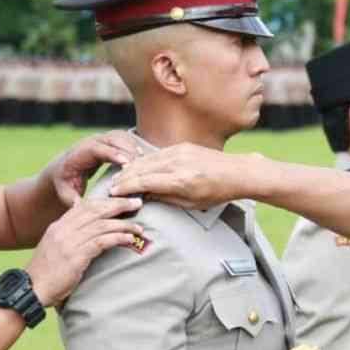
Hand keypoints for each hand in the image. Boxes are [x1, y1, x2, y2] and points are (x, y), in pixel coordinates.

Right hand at [25, 196, 143, 306]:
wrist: (31, 290)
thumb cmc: (45, 273)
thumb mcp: (54, 248)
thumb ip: (69, 237)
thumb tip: (89, 232)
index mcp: (58, 226)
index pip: (85, 205)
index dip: (106, 201)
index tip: (121, 200)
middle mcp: (64, 230)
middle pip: (96, 210)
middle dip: (119, 205)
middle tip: (137, 203)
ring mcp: (69, 242)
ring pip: (102, 225)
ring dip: (124, 225)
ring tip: (139, 228)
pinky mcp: (76, 257)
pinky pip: (102, 241)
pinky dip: (118, 238)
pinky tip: (129, 240)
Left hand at [48, 130, 142, 205]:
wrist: (63, 169)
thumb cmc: (65, 182)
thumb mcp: (65, 192)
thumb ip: (72, 199)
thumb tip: (78, 207)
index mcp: (79, 153)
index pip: (96, 149)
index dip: (111, 154)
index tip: (126, 162)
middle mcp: (91, 142)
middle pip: (112, 139)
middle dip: (127, 150)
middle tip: (141, 165)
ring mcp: (102, 139)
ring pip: (121, 137)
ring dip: (134, 149)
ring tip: (146, 164)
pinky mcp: (111, 141)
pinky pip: (126, 140)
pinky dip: (136, 148)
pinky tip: (145, 161)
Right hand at [109, 142, 252, 208]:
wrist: (238, 172)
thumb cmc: (217, 192)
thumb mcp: (191, 204)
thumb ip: (165, 198)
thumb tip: (144, 195)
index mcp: (181, 180)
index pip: (145, 182)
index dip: (127, 187)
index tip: (114, 193)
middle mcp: (179, 163)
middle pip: (142, 168)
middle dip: (124, 177)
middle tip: (111, 186)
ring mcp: (180, 151)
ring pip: (147, 159)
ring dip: (131, 168)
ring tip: (120, 178)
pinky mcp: (183, 146)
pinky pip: (157, 154)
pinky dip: (144, 161)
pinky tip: (136, 167)